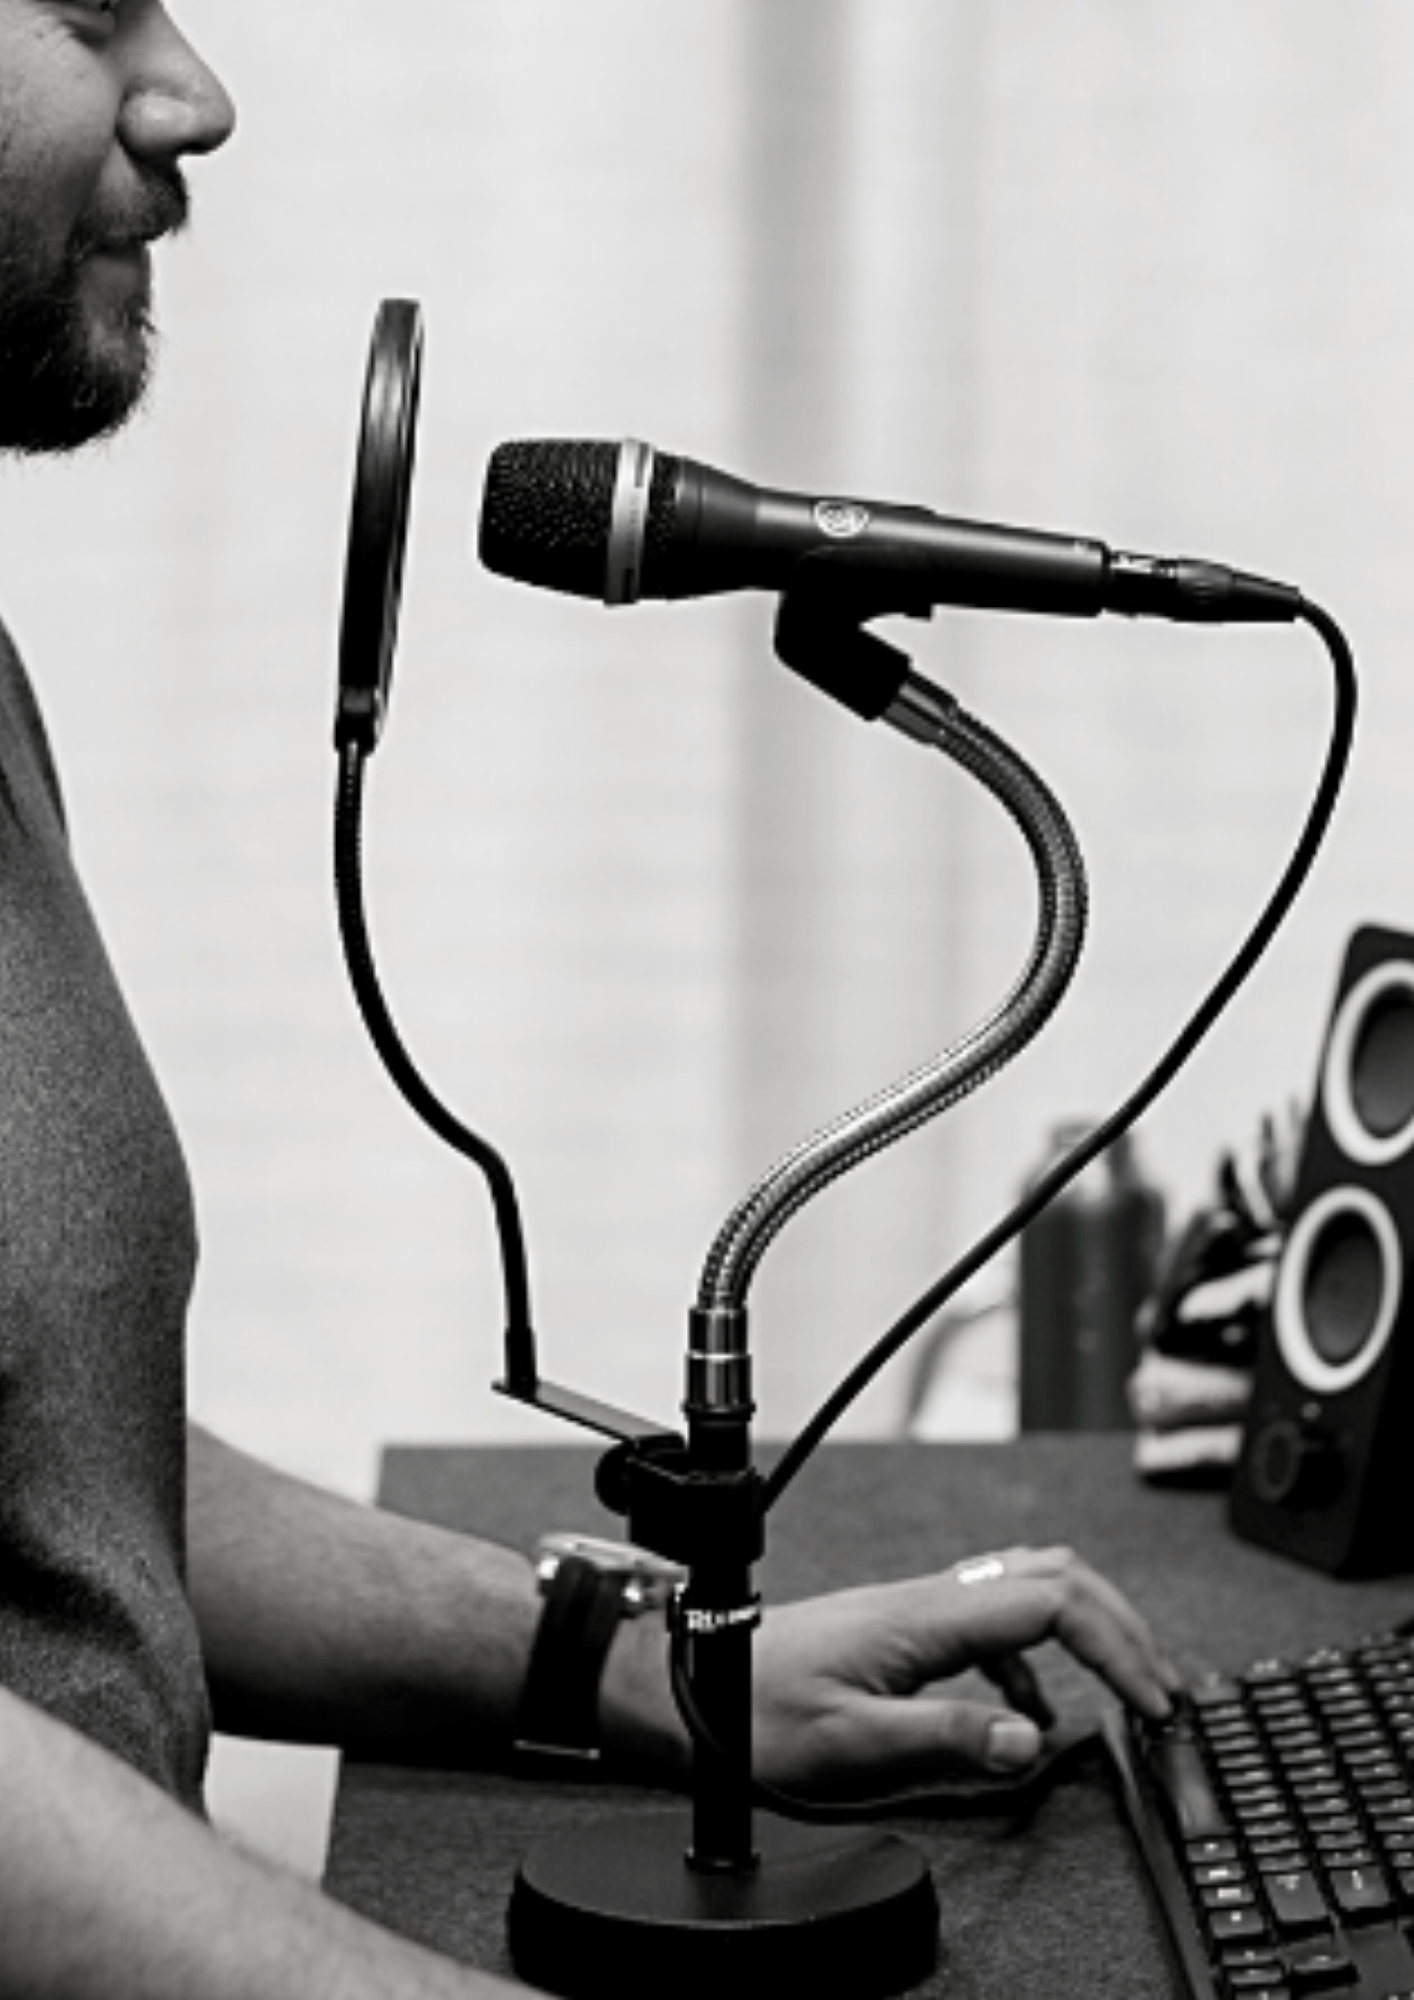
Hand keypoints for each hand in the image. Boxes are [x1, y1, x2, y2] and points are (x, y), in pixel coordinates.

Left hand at [747, 1545, 1181, 1799]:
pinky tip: (1030, 1710)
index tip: (1151, 1698)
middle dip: (1121, 1625)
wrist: (697, 1681)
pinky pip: (994, 1623)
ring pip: (1028, 1588)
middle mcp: (928, 1600)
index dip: (1116, 1645)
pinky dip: (1036, 1658)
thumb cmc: (758, 1708)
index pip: (1051, 1604)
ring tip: (1121, 1687)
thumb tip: (1032, 1738)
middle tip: (1160, 1687)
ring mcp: (919, 1609)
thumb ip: (946, 1737)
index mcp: (926, 1618)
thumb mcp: (851, 1742)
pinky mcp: (907, 1629)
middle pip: (1054, 1577)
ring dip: (1085, 1629)